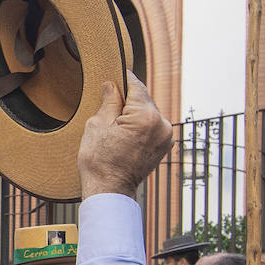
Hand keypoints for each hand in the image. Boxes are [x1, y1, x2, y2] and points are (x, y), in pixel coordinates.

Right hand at [77, 71, 173, 197]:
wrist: (109, 191)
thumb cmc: (100, 162)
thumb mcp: (98, 125)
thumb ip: (109, 102)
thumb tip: (112, 85)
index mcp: (146, 117)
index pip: (136, 87)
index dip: (124, 79)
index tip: (116, 73)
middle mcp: (162, 124)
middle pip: (144, 100)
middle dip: (128, 100)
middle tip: (108, 105)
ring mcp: (166, 136)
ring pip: (148, 113)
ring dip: (134, 114)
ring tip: (115, 126)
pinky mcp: (165, 146)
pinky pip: (152, 126)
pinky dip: (140, 126)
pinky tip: (124, 135)